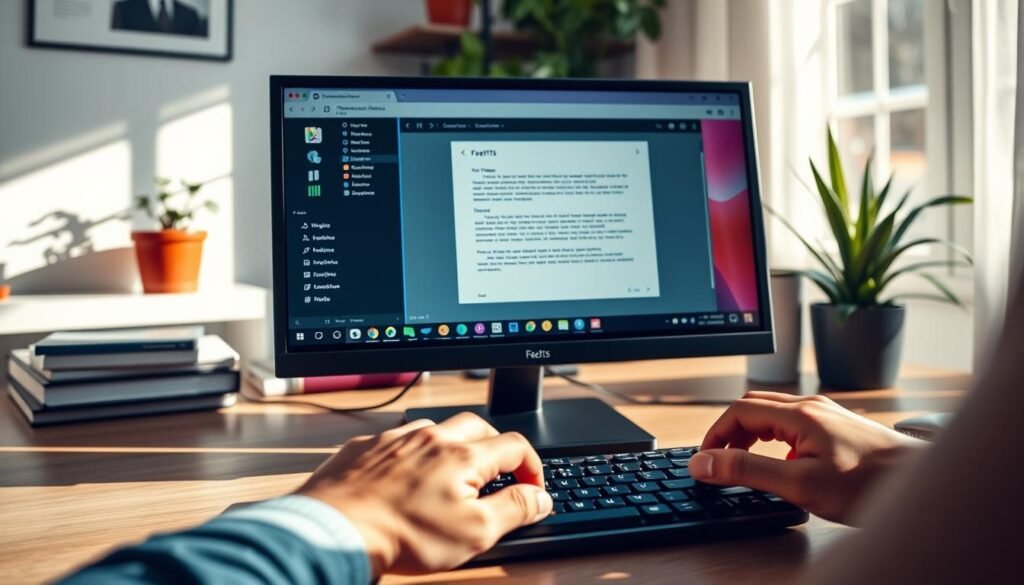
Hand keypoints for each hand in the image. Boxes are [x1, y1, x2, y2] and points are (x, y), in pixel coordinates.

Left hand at [295, 413, 552, 576]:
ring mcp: (396, 439)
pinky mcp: (366, 447)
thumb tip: (540, 497)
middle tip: (497, 475)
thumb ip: (515, 509)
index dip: (532, 466)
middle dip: (496, 448)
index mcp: (464, 456)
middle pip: (478, 427)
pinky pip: (398, 439)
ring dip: (452, 445)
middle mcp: (432, 437)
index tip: (532, 487)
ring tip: (450, 475)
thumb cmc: (402, 535)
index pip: (515, 446)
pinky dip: (412, 452)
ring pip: (436, 428)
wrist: (337, 530)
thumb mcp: (476, 532)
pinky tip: (406, 476)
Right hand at [690, 391, 923, 523]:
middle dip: (728, 432)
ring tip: (743, 462)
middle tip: (718, 461)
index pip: (738, 411)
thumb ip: (748, 472)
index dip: (714, 435)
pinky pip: (793, 423)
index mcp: (800, 413)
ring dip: (750, 434)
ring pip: (773, 413)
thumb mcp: (799, 484)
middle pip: (753, 407)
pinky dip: (773, 439)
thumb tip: (706, 463)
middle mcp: (812, 406)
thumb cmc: (872, 484)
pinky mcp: (838, 427)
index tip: (705, 460)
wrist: (921, 484)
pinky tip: (783, 464)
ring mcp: (827, 414)